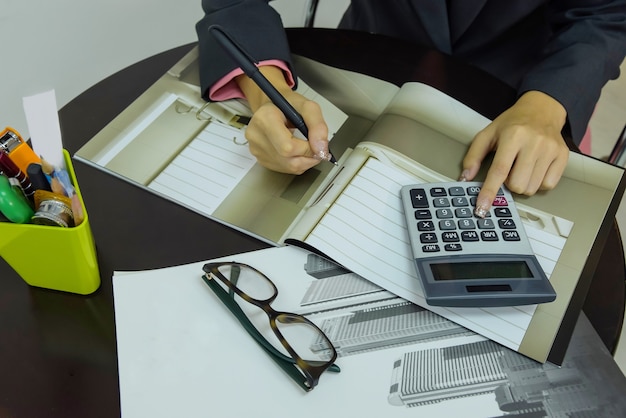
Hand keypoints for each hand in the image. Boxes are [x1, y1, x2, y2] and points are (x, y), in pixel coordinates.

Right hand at [236, 66, 330, 173]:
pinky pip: (285, 169)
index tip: (317, 144)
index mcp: (265, 119)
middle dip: (309, 157)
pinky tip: (295, 151)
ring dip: (304, 161)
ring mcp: (256, 149)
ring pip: (289, 167)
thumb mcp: (308, 107)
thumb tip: (321, 149)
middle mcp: (256, 136)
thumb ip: (318, 126)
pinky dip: (296, 163)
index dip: (308, 150)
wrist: (274, 107)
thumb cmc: (288, 105)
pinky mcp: (260, 159)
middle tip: (314, 146)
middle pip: (289, 161)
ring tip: (304, 146)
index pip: (288, 147)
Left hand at [460, 91, 569, 216]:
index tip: (482, 207)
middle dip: (508, 184)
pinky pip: (548, 185)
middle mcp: (534, 142)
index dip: (489, 191)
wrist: (541, 109)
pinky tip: (534, 169)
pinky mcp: (563, 156)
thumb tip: (465, 178)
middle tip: (509, 170)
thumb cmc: (513, 123)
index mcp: (513, 135)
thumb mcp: (488, 134)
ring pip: (532, 188)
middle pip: (517, 184)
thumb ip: (474, 156)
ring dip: (523, 184)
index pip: (499, 170)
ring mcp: (551, 150)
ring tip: (521, 167)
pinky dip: (538, 183)